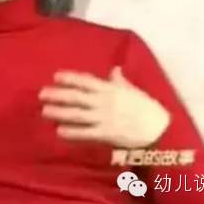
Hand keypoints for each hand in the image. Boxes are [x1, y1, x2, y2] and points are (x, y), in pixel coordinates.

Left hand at [38, 66, 169, 148]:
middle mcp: (104, 102)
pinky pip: (86, 133)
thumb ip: (121, 81)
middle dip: (58, 95)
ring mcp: (104, 118)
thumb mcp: (134, 90)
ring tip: (44, 111)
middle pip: (76, 97)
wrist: (161, 131)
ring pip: (77, 114)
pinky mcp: (106, 134)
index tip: (55, 76)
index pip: (86, 81)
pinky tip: (59, 132)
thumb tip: (114, 68)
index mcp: (111, 89)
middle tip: (41, 94)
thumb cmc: (148, 109)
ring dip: (59, 112)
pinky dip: (72, 132)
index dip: (70, 78)